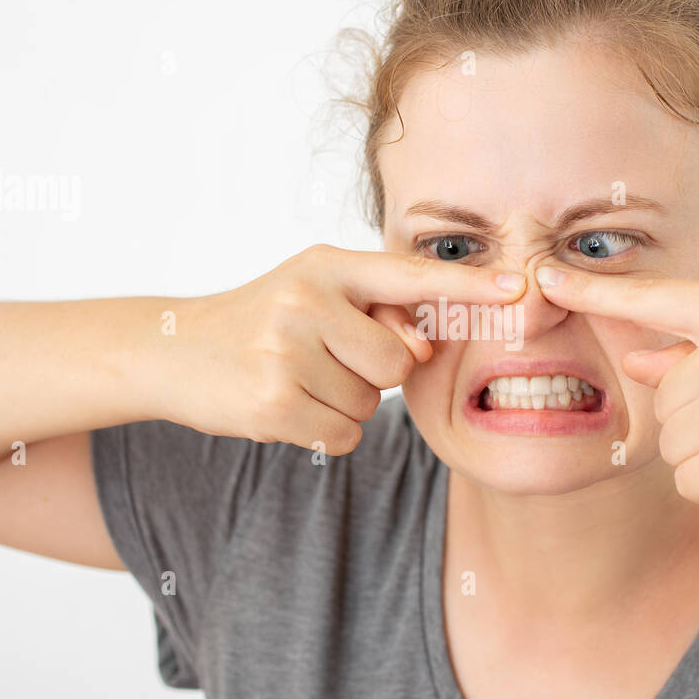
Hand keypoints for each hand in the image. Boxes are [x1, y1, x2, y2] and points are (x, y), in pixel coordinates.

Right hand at [167, 244, 524, 452]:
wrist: (177, 352)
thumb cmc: (262, 322)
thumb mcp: (316, 296)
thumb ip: (377, 313)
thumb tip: (422, 351)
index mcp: (326, 265)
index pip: (411, 276)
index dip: (471, 286)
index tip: (520, 288)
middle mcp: (307, 300)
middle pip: (399, 362)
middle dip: (374, 374)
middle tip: (323, 359)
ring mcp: (286, 350)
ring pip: (371, 403)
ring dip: (344, 403)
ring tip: (298, 378)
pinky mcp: (273, 402)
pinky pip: (343, 434)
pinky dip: (324, 431)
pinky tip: (286, 405)